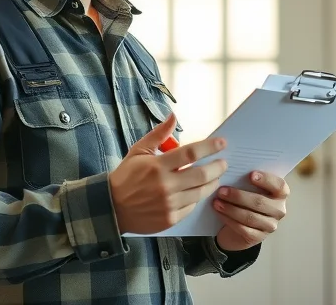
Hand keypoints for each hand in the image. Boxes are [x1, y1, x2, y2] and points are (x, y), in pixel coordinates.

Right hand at [109, 113, 227, 234]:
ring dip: (213, 182)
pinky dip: (198, 197)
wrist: (111, 208)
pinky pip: (192, 206)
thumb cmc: (126, 176)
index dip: (210, 147)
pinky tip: (199, 191)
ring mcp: (169, 204)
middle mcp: (165, 186)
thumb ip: (159, 134)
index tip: (222, 143)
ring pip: (201, 192)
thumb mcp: (138, 151)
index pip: (191, 153)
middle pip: (202, 174)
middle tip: (224, 162)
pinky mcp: (170, 219)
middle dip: (218, 167)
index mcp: (157, 166)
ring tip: (216, 176)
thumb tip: (173, 116)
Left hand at [213, 171, 289, 251]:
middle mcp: (279, 210)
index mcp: (281, 194)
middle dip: (238, 196)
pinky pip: (243, 228)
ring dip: (230, 209)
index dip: (266, 180)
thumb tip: (230, 168)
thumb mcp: (249, 188)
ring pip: (250, 217)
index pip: (280, 186)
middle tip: (221, 191)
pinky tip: (219, 213)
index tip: (250, 174)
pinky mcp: (258, 237)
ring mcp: (270, 225)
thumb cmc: (245, 200)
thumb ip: (247, 180)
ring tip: (216, 202)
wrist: (240, 225)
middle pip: (260, 202)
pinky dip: (229, 220)